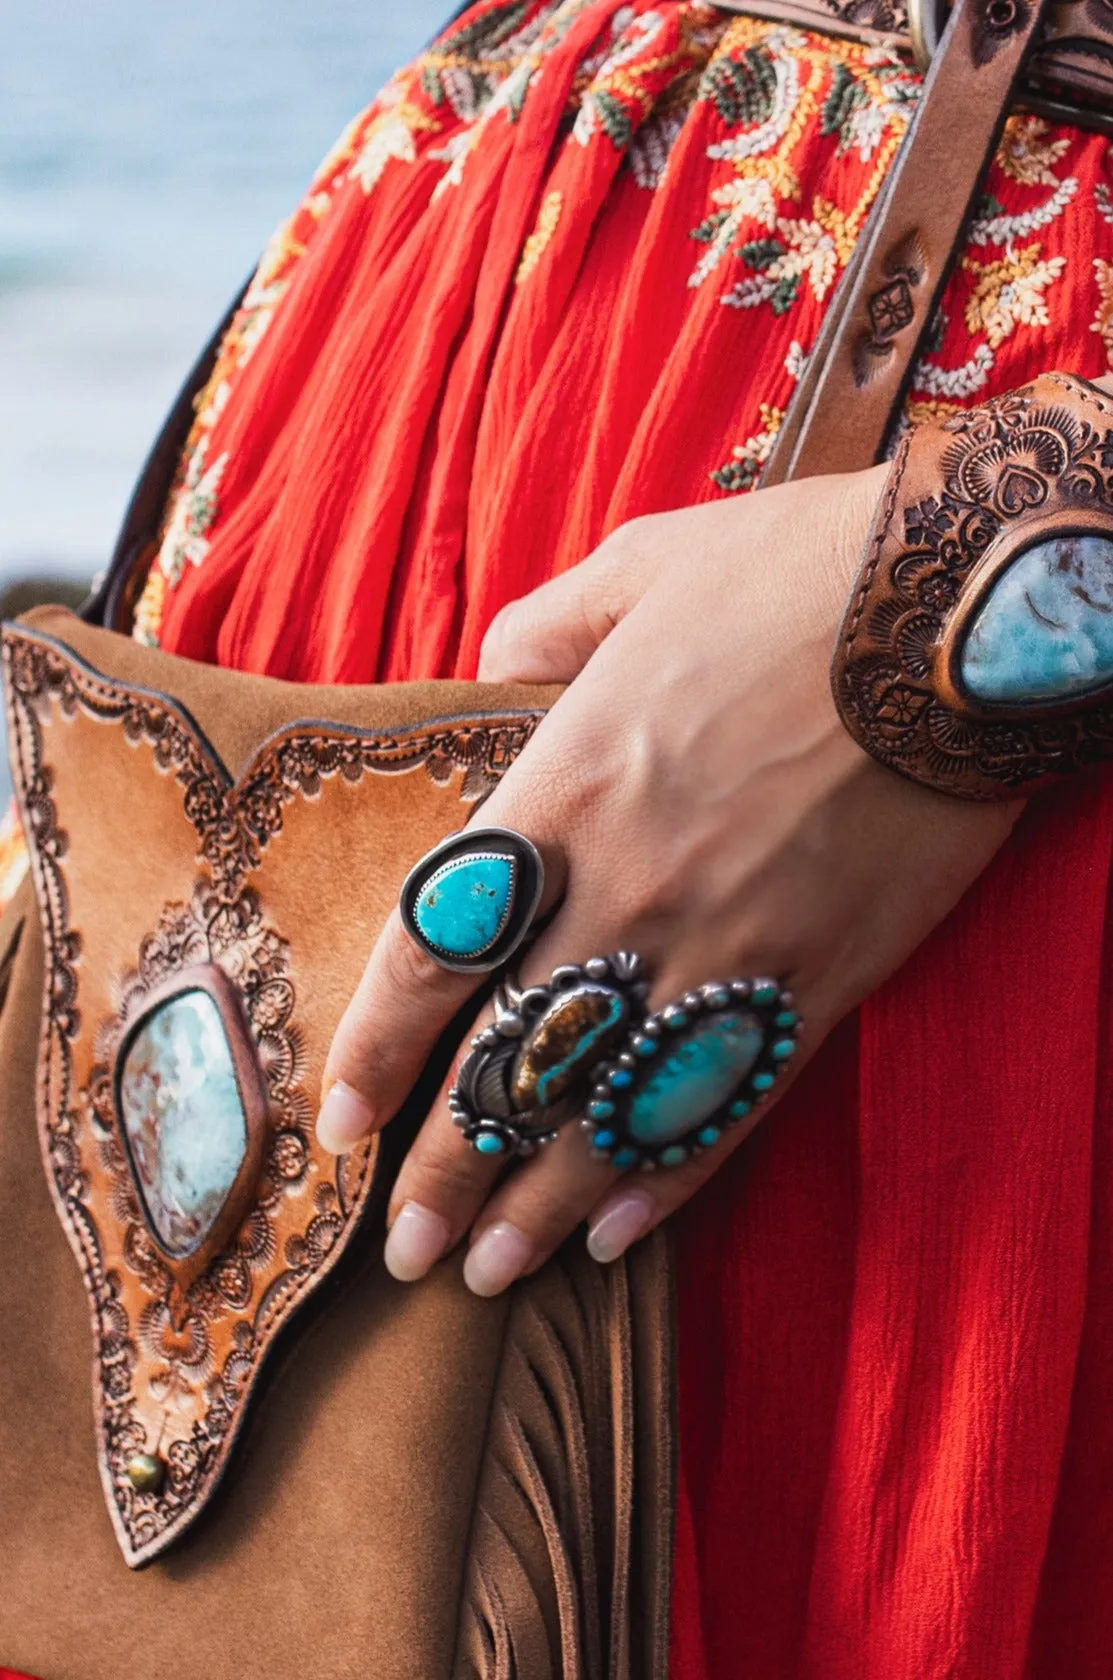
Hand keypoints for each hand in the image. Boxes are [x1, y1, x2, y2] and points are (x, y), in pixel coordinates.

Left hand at [317, 464, 1019, 1294]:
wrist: (961, 613)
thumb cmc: (797, 575)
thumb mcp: (643, 567)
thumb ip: (545, 625)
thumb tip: (491, 666)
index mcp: (565, 790)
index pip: (435, 952)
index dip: (377, 1049)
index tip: (340, 1122)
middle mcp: (628, 892)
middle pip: (510, 1063)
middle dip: (446, 1171)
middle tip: (404, 1254)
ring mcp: (727, 948)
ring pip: (609, 1110)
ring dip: (539, 1207)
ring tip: (488, 1279)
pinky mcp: (822, 980)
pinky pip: (729, 1105)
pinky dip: (669, 1180)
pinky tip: (617, 1236)